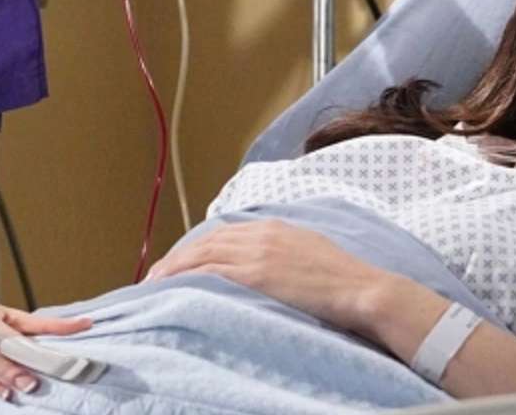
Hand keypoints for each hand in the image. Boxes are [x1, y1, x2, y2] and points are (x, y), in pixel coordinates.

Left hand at [146, 219, 395, 334]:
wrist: (361, 288)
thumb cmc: (343, 279)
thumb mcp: (310, 251)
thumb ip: (284, 251)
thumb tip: (267, 265)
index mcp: (274, 226)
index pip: (223, 233)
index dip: (196, 247)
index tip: (180, 262)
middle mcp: (261, 234)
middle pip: (206, 242)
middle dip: (177, 257)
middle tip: (156, 275)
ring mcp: (257, 254)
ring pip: (202, 255)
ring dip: (174, 268)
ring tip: (153, 283)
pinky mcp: (256, 275)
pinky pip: (209, 272)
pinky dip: (185, 277)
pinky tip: (171, 287)